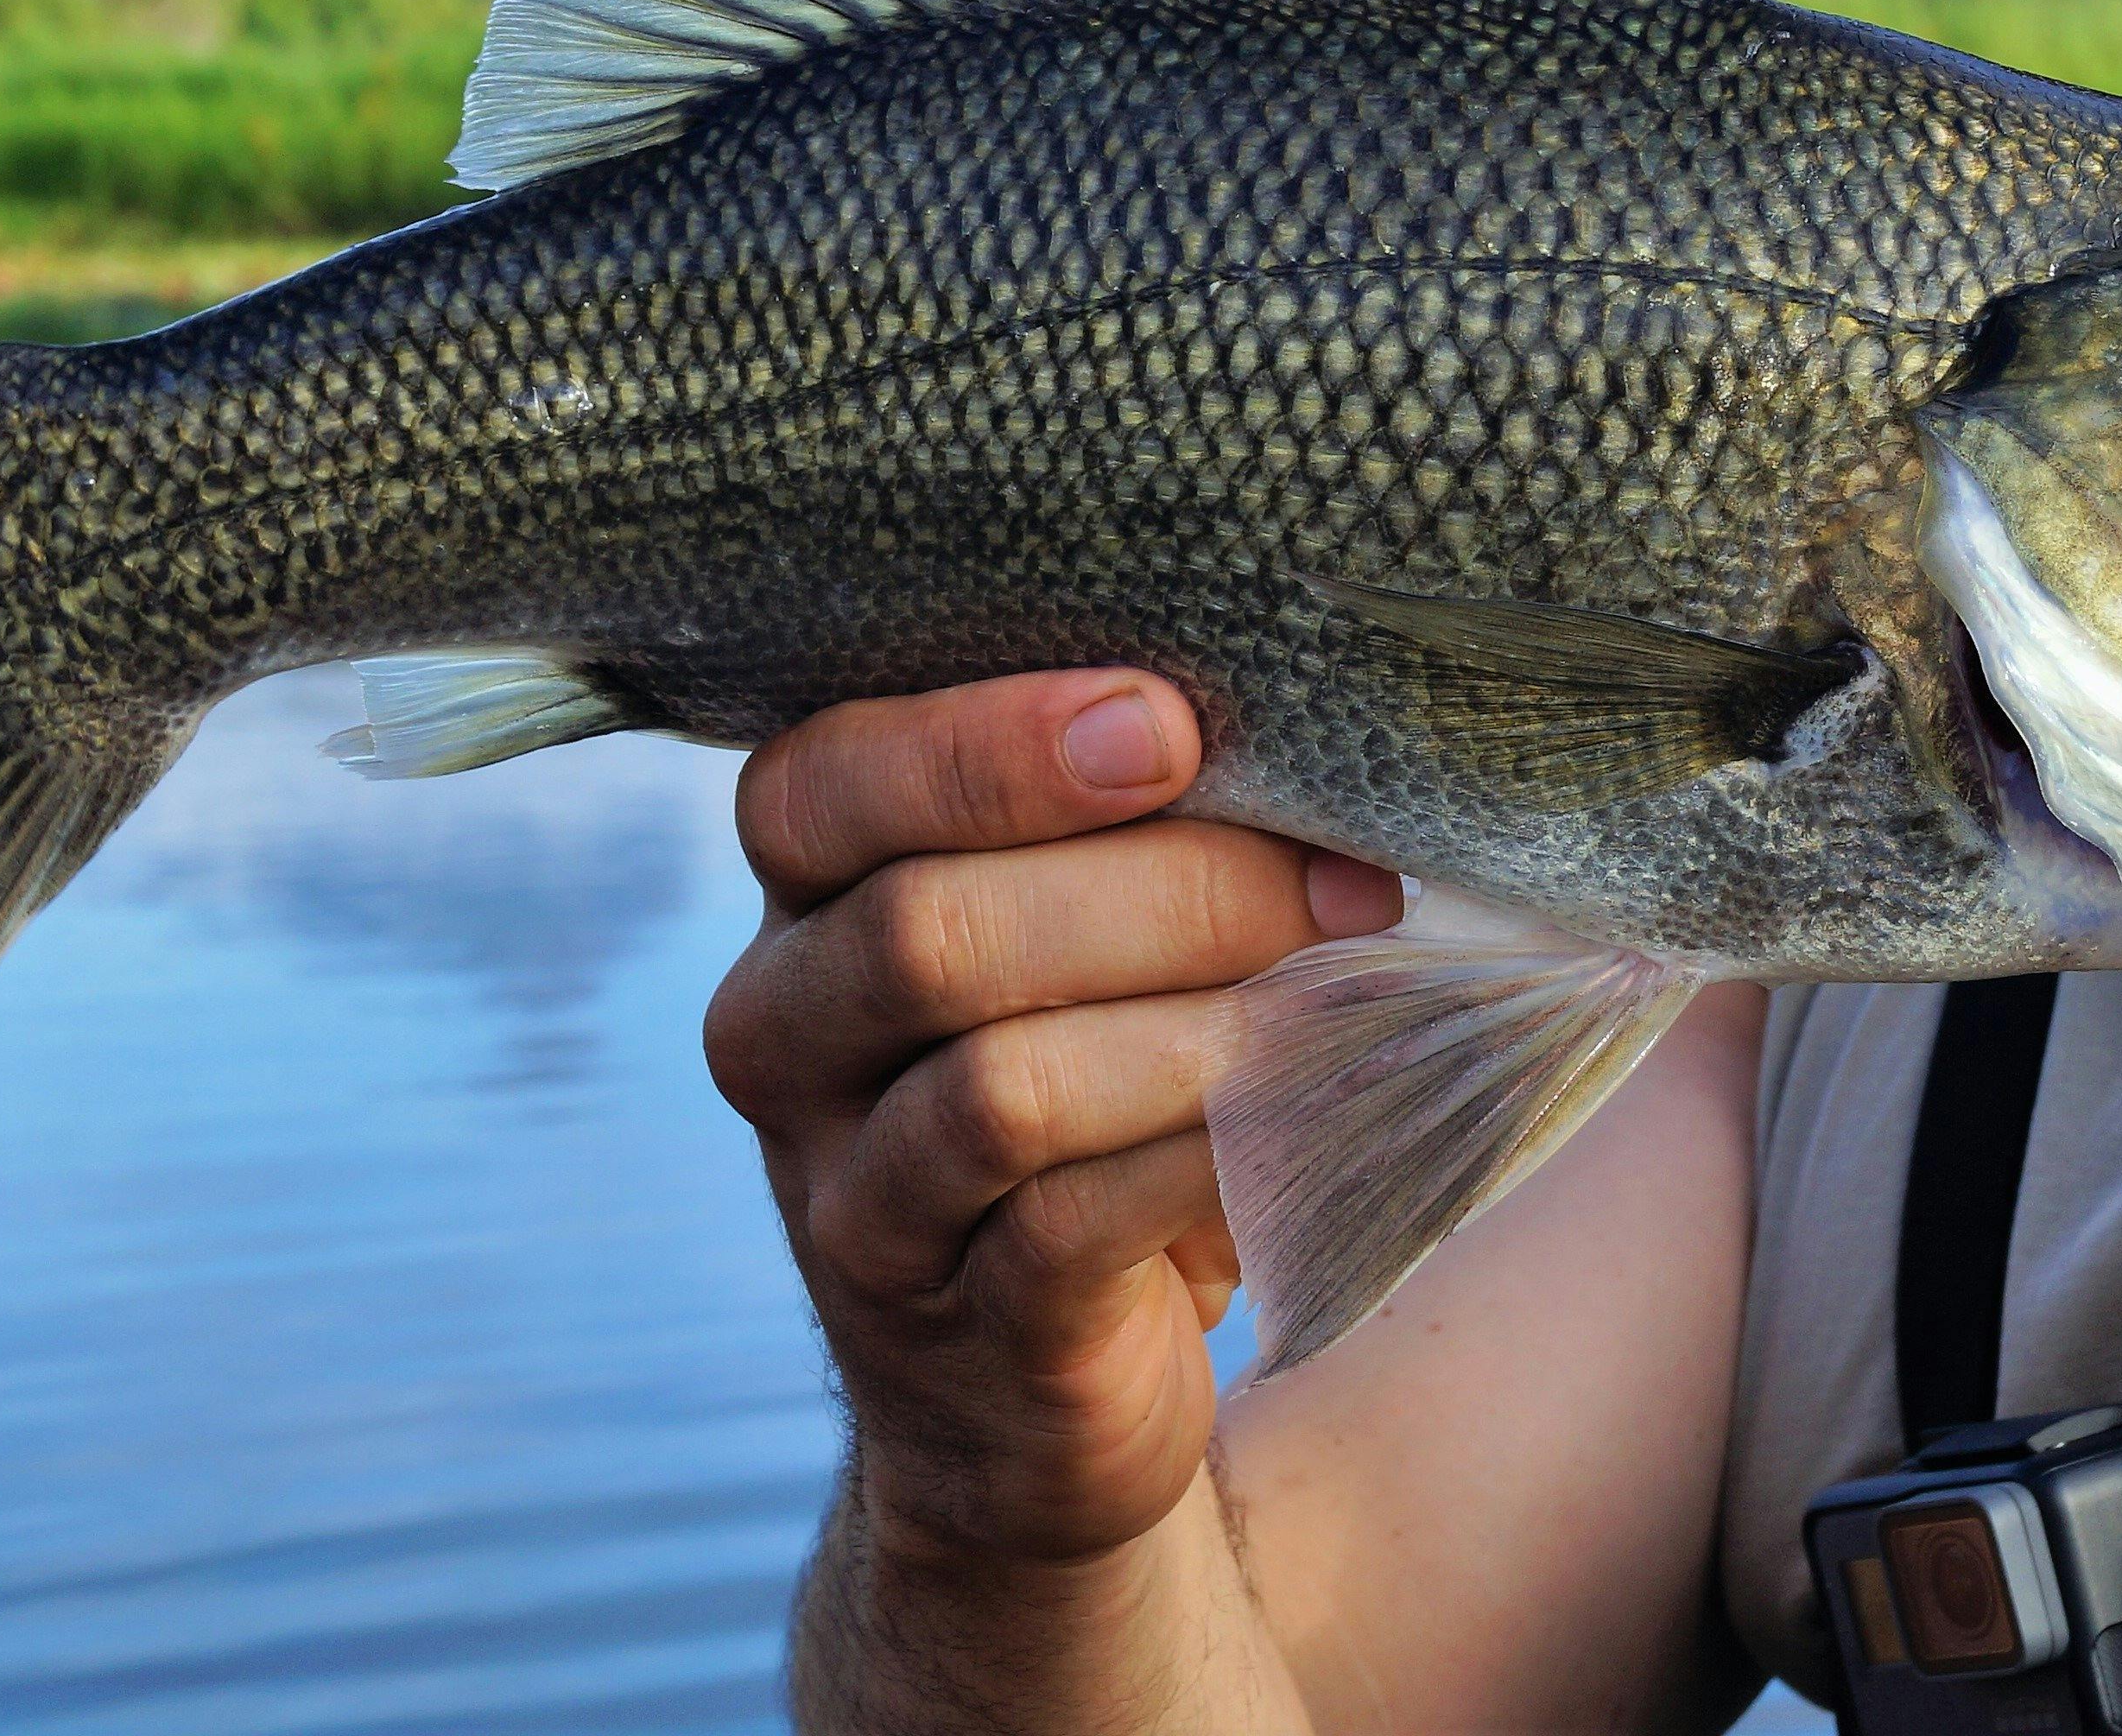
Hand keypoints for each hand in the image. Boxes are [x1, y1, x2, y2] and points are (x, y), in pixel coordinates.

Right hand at [704, 668, 1400, 1573]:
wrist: (1028, 1395)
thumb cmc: (1090, 1093)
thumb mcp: (1071, 946)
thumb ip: (1120, 833)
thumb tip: (1301, 743)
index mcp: (804, 901)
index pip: (820, 784)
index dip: (987, 745)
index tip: (1169, 727)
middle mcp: (783, 1041)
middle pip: (924, 929)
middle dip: (1162, 890)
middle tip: (1338, 883)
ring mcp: (851, 1200)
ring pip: (997, 1087)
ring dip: (1196, 1032)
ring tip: (1335, 1003)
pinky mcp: (950, 1330)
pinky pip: (1064, 1227)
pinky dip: (1198, 1155)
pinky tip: (1292, 1120)